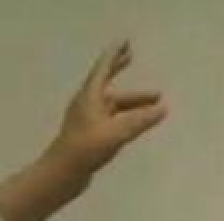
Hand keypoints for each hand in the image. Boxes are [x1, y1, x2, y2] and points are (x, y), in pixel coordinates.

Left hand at [45, 40, 166, 176]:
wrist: (61, 174)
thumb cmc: (85, 149)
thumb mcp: (116, 133)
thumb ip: (140, 120)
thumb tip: (162, 109)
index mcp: (89, 98)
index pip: (102, 70)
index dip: (114, 56)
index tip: (124, 43)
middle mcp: (86, 105)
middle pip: (105, 83)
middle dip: (118, 70)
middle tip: (131, 57)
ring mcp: (87, 122)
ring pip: (112, 105)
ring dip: (132, 102)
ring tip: (156, 104)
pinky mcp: (89, 137)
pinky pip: (111, 119)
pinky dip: (126, 116)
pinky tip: (136, 122)